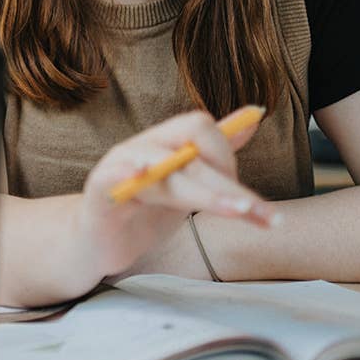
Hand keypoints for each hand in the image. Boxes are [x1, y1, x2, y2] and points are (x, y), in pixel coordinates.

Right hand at [76, 110, 274, 281]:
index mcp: (162, 143)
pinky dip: (128, 173)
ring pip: (166, 173)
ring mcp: (119, 167)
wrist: (95, 242)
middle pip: (191, 155)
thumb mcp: (186, 184)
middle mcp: (141, 148)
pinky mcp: (99, 192)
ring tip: (237, 212)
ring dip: (204, 194)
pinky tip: (143, 174)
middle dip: (230, 187)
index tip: (249, 201)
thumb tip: (253, 118)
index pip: (199, 128)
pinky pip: (113, 177)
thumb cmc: (142, 211)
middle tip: (264, 216)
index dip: (226, 156)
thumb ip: (214, 156)